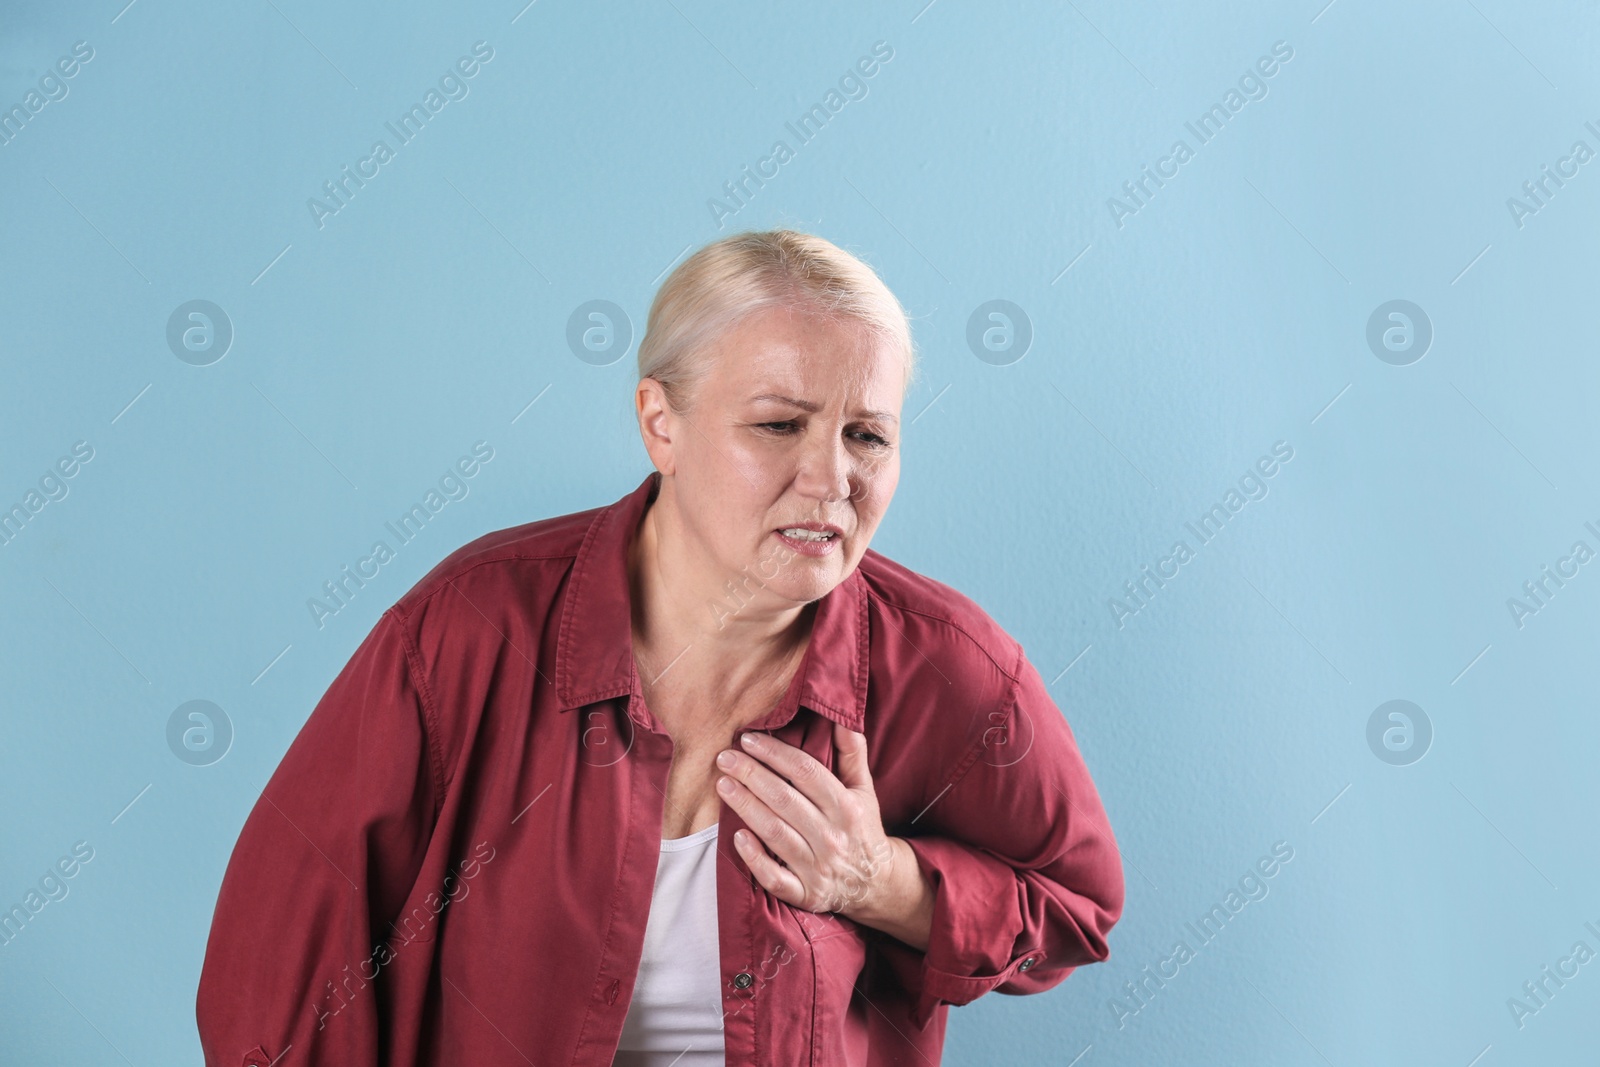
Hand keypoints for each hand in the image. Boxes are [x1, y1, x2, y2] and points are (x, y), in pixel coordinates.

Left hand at [715, 721, 933, 948]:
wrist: (876, 884)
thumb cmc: (862, 827)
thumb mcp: (864, 789)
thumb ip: (852, 753)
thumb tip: (842, 718)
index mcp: (846, 807)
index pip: (806, 773)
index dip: (775, 753)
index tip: (749, 739)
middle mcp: (832, 837)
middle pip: (785, 800)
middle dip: (751, 775)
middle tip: (724, 758)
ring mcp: (818, 867)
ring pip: (775, 833)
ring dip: (746, 807)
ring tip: (723, 785)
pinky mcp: (806, 893)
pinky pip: (775, 878)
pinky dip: (755, 859)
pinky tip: (737, 838)